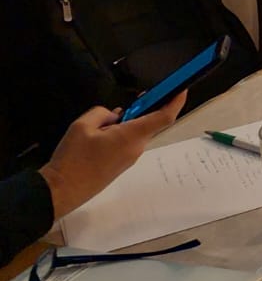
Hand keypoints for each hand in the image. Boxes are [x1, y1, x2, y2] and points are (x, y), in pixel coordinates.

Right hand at [40, 93, 185, 217]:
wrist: (60, 191)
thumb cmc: (71, 161)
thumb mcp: (82, 125)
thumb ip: (103, 112)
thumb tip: (114, 114)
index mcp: (131, 136)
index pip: (164, 116)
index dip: (176, 101)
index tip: (182, 89)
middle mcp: (136, 149)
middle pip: (147, 123)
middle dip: (137, 112)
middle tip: (125, 105)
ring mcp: (130, 159)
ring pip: (134, 133)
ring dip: (123, 125)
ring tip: (98, 128)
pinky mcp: (121, 166)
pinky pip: (127, 143)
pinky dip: (118, 135)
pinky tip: (98, 138)